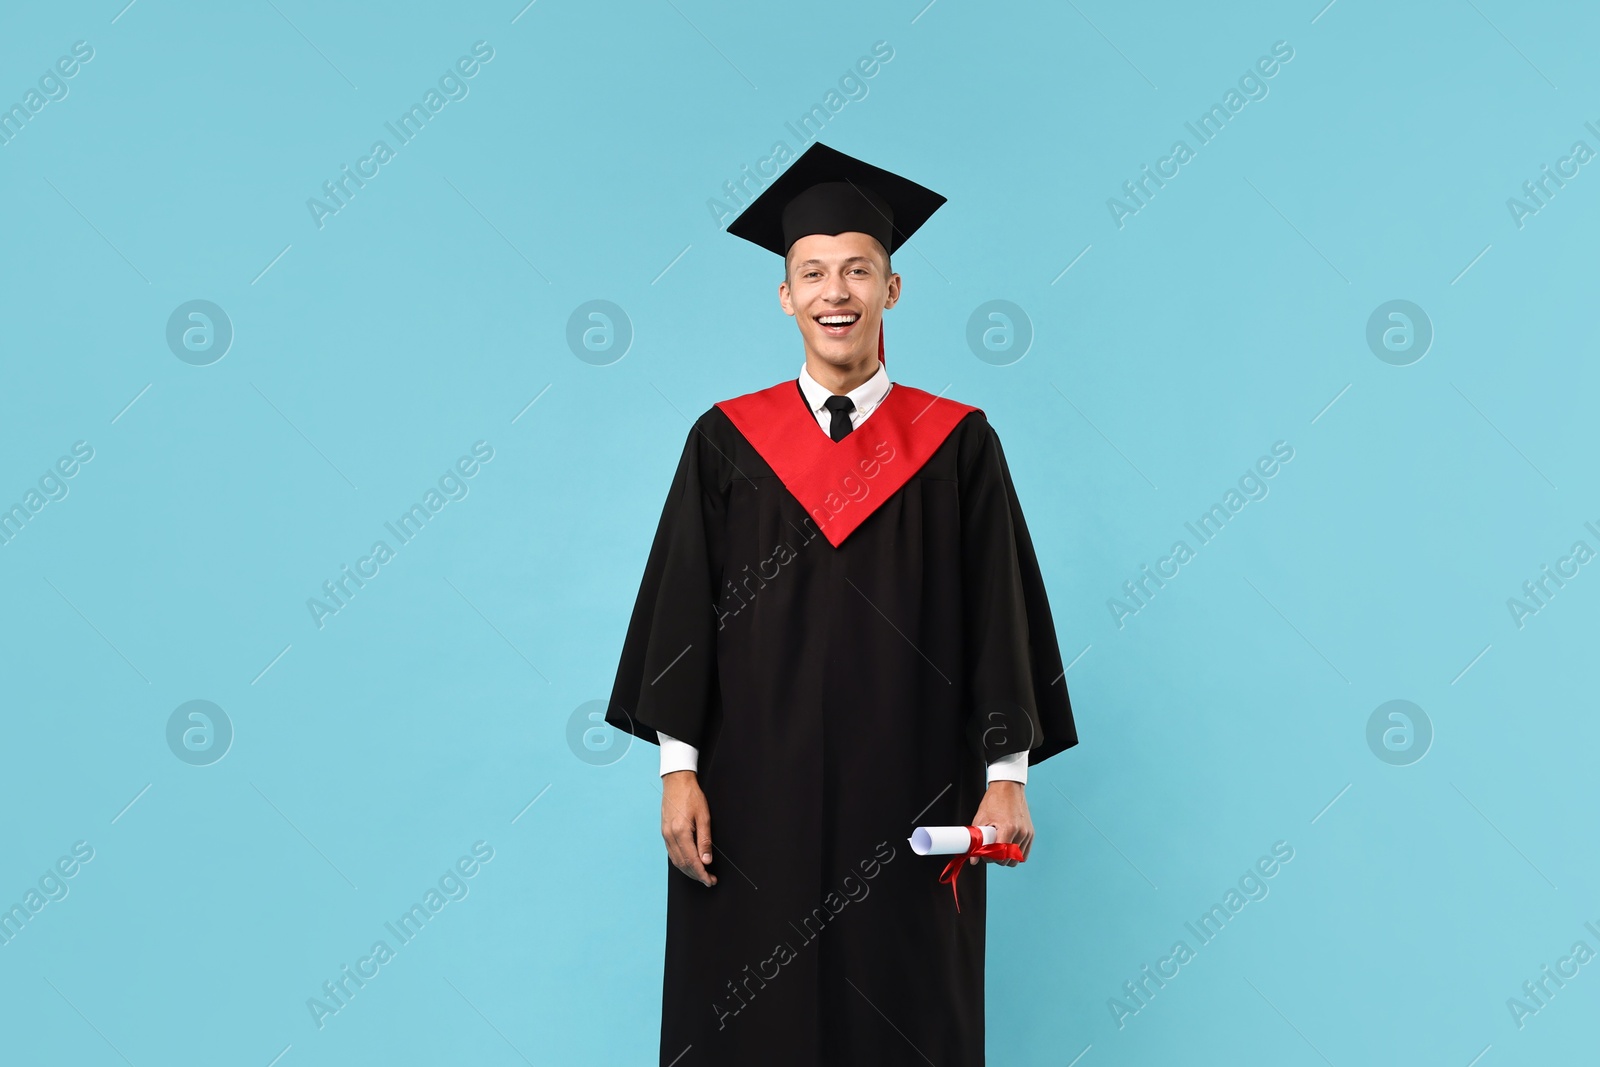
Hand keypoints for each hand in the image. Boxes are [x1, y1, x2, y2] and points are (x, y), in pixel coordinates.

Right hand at [661, 771, 716, 885]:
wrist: (676, 781)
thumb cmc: (691, 796)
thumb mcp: (704, 816)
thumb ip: (705, 840)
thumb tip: (706, 860)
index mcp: (680, 832)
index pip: (692, 861)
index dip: (702, 874)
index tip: (710, 881)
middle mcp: (670, 836)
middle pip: (682, 864)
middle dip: (696, 875)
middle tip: (709, 881)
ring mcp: (665, 835)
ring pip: (676, 861)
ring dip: (688, 871)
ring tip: (701, 875)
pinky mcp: (664, 832)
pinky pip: (671, 853)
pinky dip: (681, 862)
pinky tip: (689, 863)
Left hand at [969, 780, 1031, 866]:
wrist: (1008, 787)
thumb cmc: (995, 800)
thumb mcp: (981, 818)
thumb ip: (977, 840)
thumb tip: (973, 859)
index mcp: (1008, 828)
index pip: (1001, 855)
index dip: (990, 858)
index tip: (984, 854)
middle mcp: (1021, 832)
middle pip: (1009, 860)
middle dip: (998, 859)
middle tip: (989, 851)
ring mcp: (1027, 833)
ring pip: (1018, 859)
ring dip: (1007, 858)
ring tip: (998, 848)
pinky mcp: (1031, 833)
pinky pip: (1024, 853)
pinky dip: (1016, 854)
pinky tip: (1007, 847)